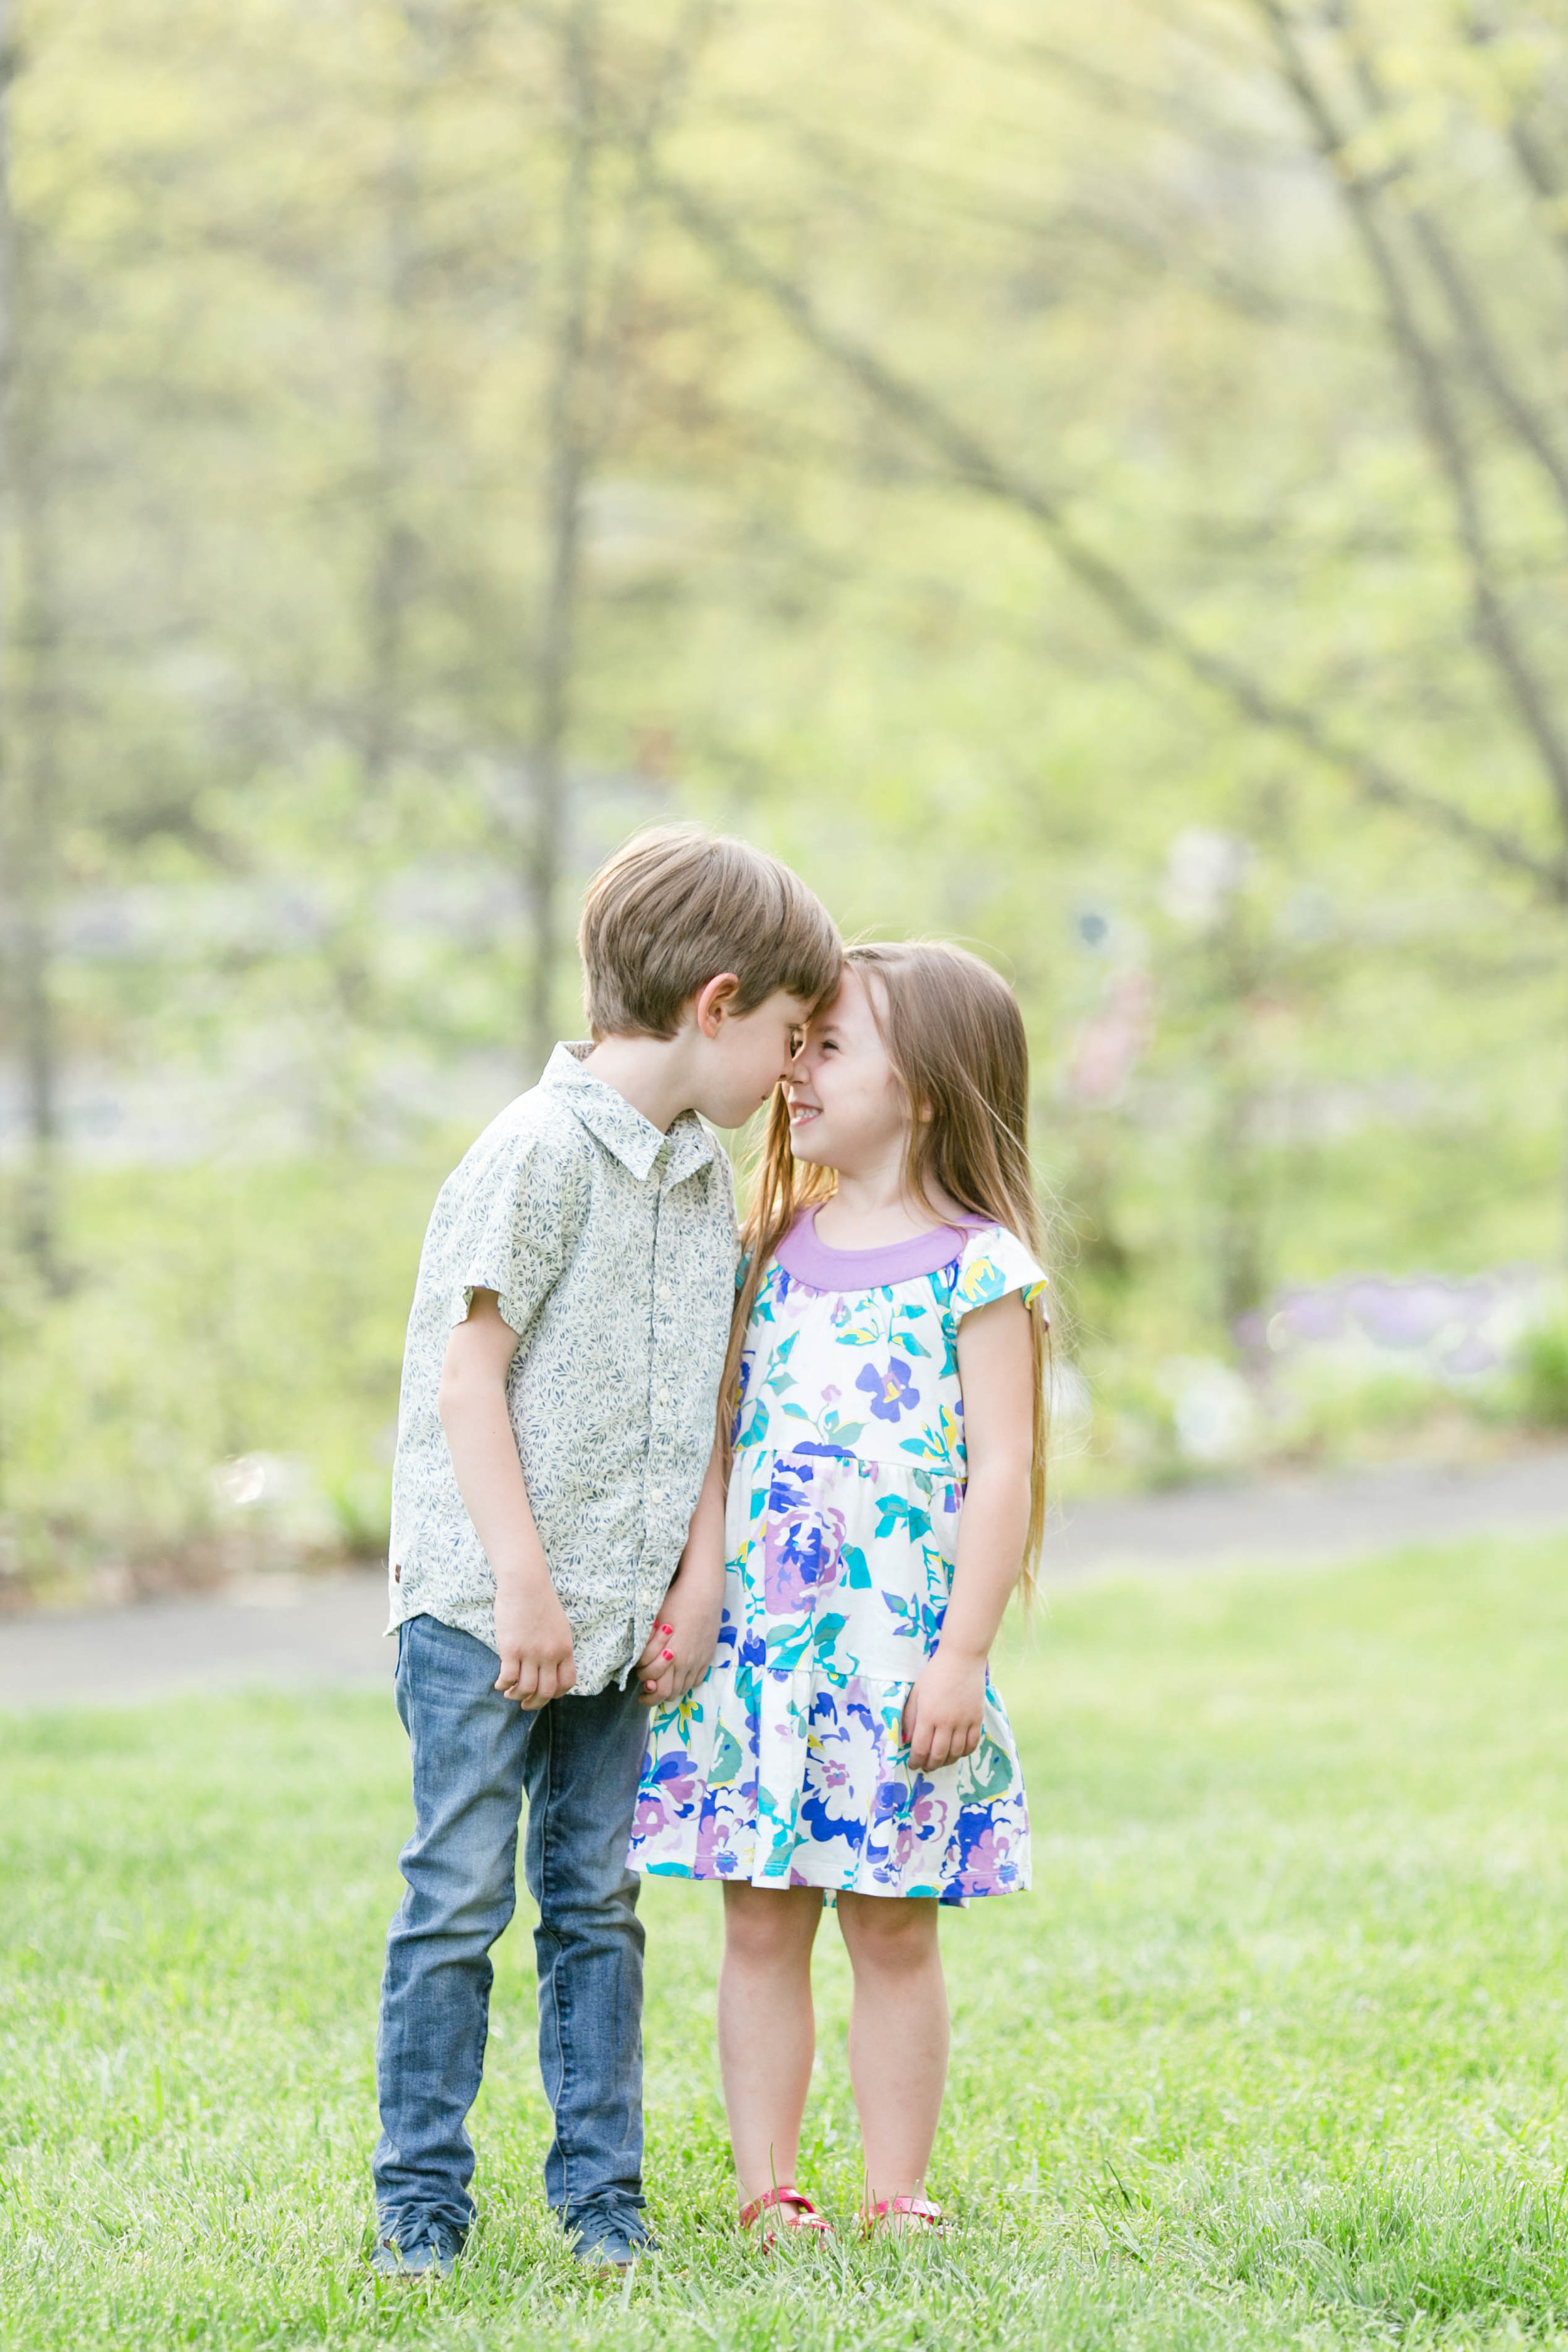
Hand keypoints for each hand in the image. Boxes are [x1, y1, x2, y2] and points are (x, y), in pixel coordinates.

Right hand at [493, 1572, 576, 1707]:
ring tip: (510, 1693)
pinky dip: (503, 1685)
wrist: (525, 1583)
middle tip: (525, 1704)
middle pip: (547, 1691)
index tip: (545, 1694)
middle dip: (535, 1703)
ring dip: (517, 1696)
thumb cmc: (540, 1601)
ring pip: (526, 1689)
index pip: (567, 1682)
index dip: (556, 1694)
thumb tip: (549, 1664)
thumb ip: (556, 1646)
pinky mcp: (511, 1649)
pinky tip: (499, 1683)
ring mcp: (531, 1653)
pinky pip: (508, 1678)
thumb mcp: (558, 1625)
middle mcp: (550, 1654)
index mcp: (565, 1648)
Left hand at [635, 1568, 723, 1707]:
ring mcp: (699, 1660)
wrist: (703, 1591)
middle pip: (670, 1693)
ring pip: (684, 1689)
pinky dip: (686, 1683)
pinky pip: (697, 1680)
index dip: (646, 1692)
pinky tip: (679, 1676)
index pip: (657, 1687)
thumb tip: (638, 1663)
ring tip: (662, 1685)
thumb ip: (647, 1647)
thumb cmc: (674, 1602)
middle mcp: (686, 1662)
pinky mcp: (708, 1655)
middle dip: (656, 1697)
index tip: (640, 1690)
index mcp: (670, 1655)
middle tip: (647, 1693)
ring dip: (671, 1690)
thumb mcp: (653, 1623)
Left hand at [902, 1646, 985, 1772]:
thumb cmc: (935, 1673)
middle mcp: (947, 1722)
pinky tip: (957, 1752)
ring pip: (956, 1753)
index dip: (916, 1760)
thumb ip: (911, 1717)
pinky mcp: (977, 1718)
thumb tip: (908, 1740)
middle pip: (938, 1754)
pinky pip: (972, 1744)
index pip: (921, 1748)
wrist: (961, 1658)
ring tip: (940, 1762)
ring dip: (947, 1762)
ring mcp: (964, 1721)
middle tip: (926, 1767)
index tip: (913, 1765)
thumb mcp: (916, 1693)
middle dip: (930, 1765)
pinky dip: (964, 1753)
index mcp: (928, 1715)